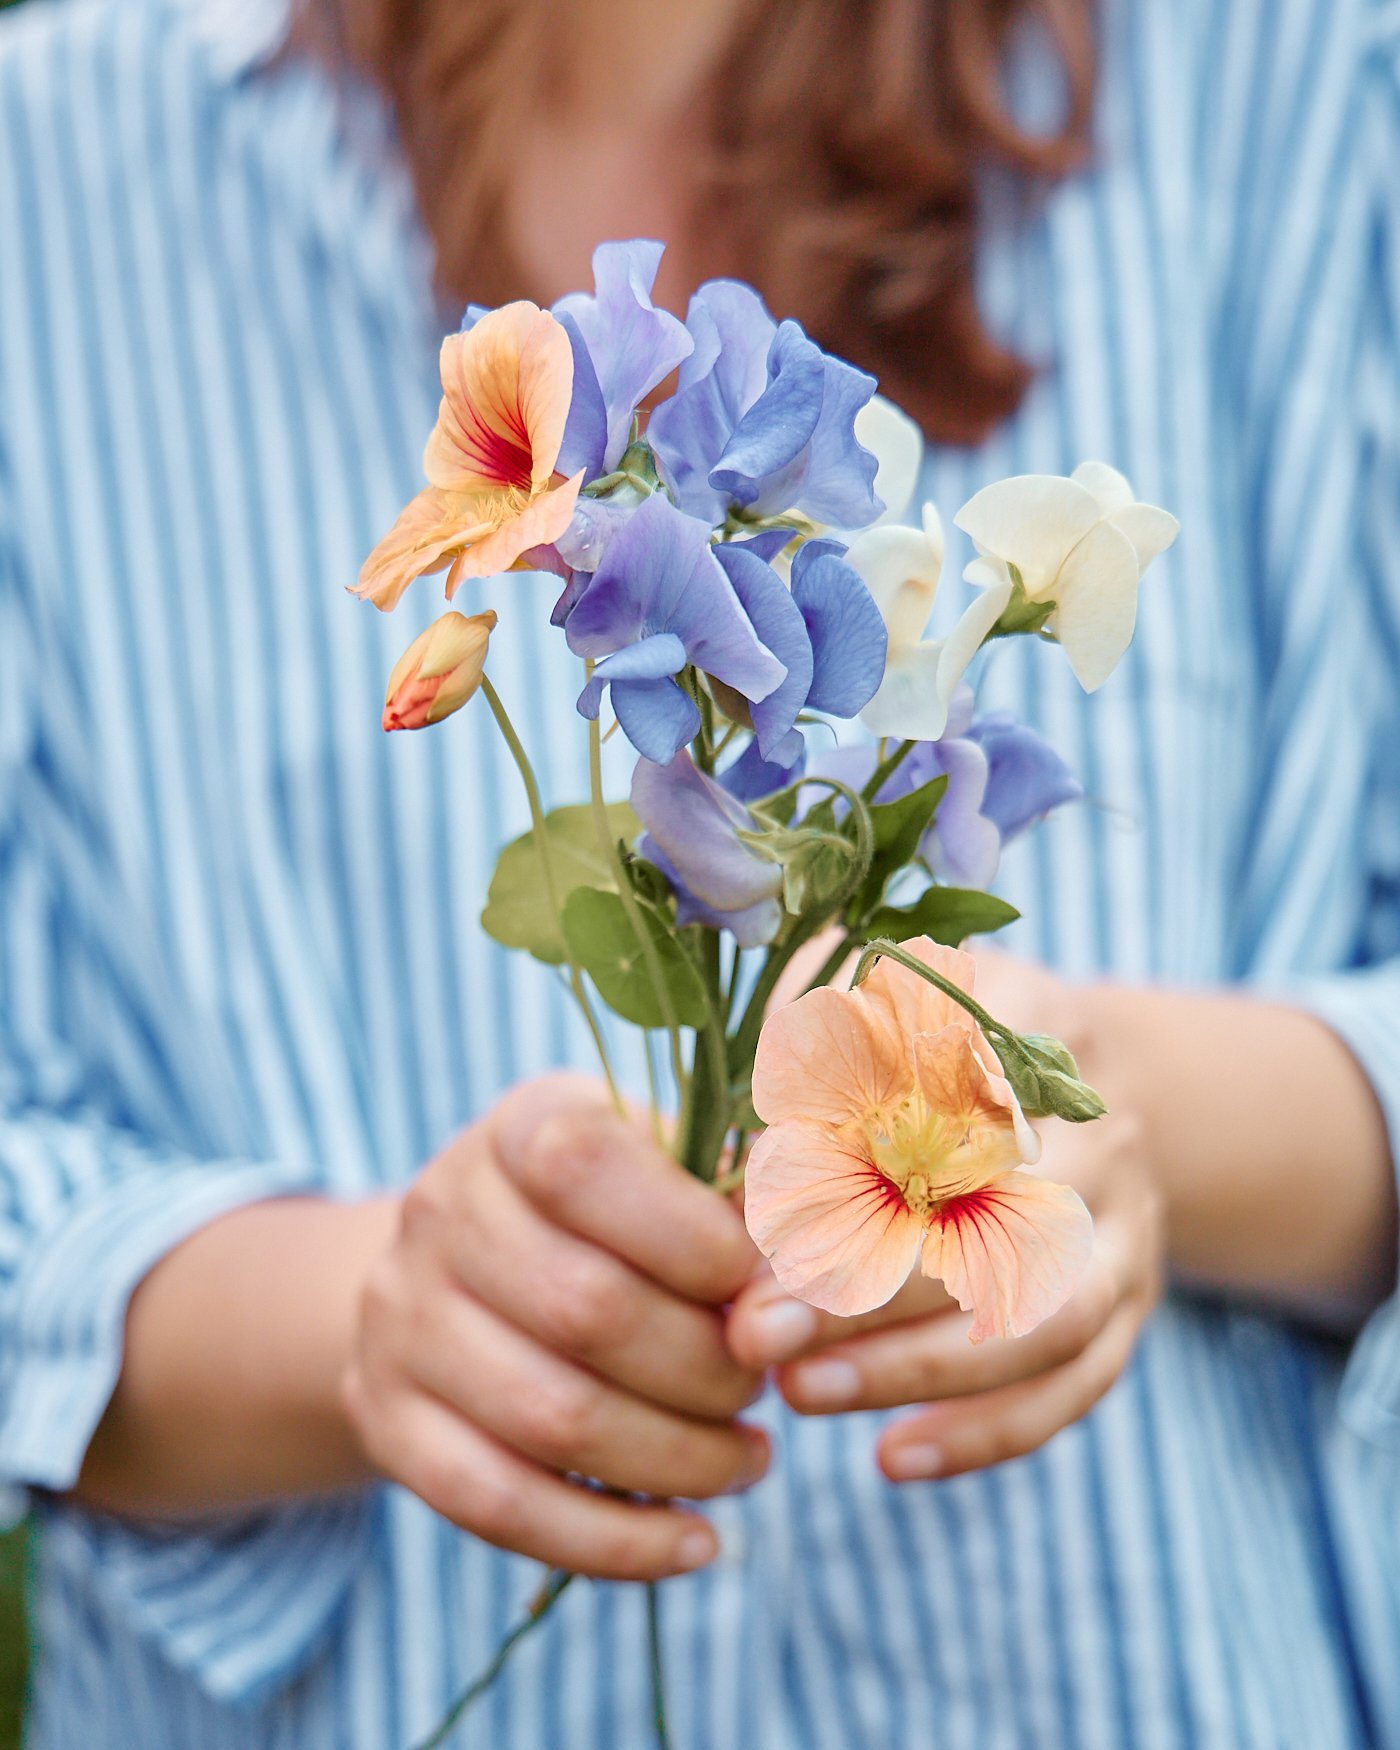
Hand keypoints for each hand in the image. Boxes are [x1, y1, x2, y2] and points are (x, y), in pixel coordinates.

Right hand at [344, 1074, 766, 1580]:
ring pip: (548, 1418)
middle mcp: (441, 1209)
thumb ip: (743, 1217)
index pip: (584, 1165)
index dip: (692, 1237)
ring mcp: (400, 1319)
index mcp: (521, 1128)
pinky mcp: (388, 1421)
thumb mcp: (674, 1175)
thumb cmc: (613, 1215)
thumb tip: (791, 1306)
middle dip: (705, 1368)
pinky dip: (613, 1542)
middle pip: (583, 1308)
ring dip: (678, 1460)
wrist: (459, 1274)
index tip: (760, 1291)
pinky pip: (497, 1505)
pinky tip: (695, 1542)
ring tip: (745, 1460)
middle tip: (760, 1388)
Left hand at [727, 955, 1163, 1480]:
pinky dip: (988, 1431)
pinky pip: (1076, 1383)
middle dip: (866, 1287)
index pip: (934, 1100)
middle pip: (988, 1217)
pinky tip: (892, 1459)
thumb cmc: (926, 1042)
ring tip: (802, 1394)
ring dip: (917, 1367)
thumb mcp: (865, 1013)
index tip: (749, 1224)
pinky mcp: (1134, 1300)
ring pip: (1043, 1314)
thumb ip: (800, 1075)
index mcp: (1017, 1029)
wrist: (1094, 1073)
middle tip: (754, 1334)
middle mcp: (1088, 1126)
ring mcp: (1124, 1220)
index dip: (845, 1165)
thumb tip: (715, 1187)